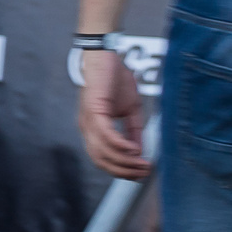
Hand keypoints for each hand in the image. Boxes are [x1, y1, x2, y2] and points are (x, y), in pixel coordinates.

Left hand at [76, 50, 149, 179]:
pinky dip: (120, 145)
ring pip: (103, 151)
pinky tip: (134, 150)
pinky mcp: (94, 110)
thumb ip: (133, 130)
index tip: (139, 175)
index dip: (120, 170)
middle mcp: (87, 128)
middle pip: (101, 160)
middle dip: (124, 170)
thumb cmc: (114, 80)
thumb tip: (139, 151)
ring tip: (143, 164)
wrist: (105, 57)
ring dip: (125, 161)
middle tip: (144, 173)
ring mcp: (88, 120)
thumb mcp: (129, 110)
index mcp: (93, 130)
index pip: (103, 159)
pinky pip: (106, 134)